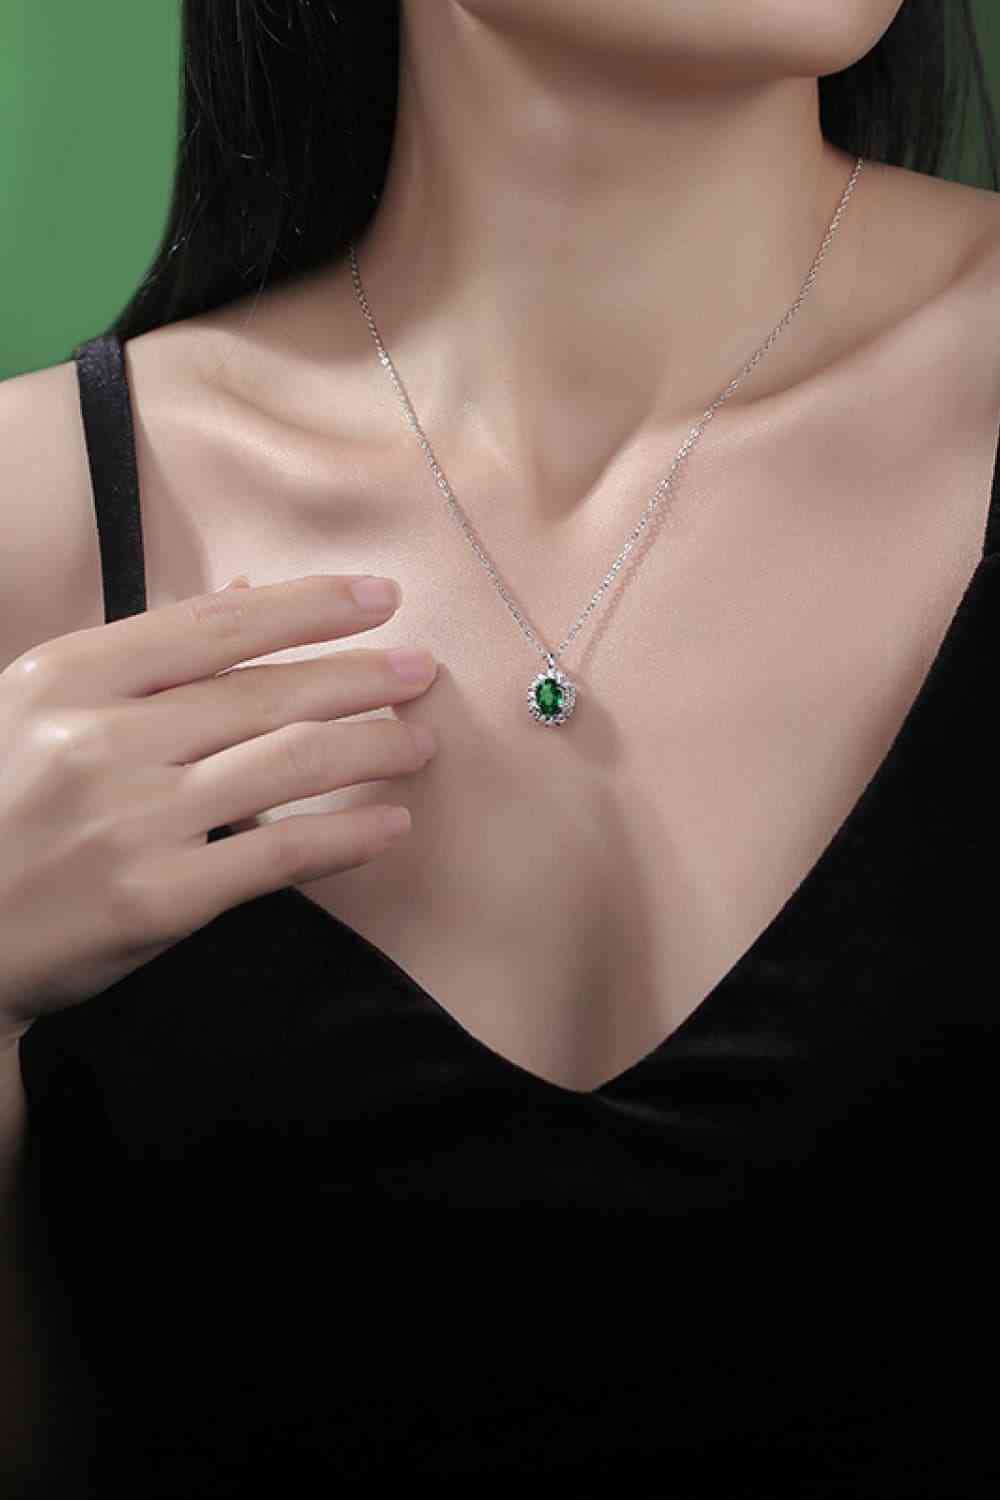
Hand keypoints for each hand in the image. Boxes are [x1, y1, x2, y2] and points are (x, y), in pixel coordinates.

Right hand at [0, 573, 437, 1040]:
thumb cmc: (1, 807)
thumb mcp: (43, 708)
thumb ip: (146, 654)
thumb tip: (251, 591)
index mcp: (68, 677)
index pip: (217, 625)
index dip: (310, 606)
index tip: (379, 595)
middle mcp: (102, 741)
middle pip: (266, 694)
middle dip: (361, 676)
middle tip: (422, 669)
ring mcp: (133, 822)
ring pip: (287, 766)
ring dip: (371, 748)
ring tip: (420, 742)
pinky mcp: (160, 899)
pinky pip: (279, 855)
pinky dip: (347, 836)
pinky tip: (390, 823)